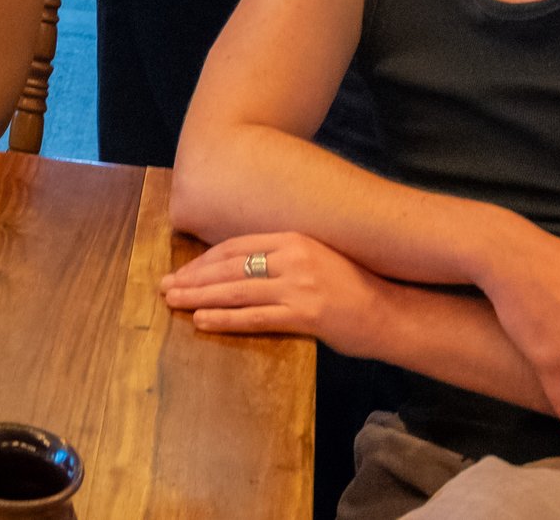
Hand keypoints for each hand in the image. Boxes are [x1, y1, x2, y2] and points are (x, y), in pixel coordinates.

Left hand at [160, 233, 391, 356]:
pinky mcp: (305, 314)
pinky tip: (203, 320)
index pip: (235, 247)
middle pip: (230, 266)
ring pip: (236, 291)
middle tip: (166, 286)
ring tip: (174, 302)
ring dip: (200, 296)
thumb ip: (281, 259)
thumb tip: (241, 268)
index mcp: (293, 238)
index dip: (204, 260)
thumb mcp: (316, 260)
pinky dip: (226, 319)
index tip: (183, 270)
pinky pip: (255, 317)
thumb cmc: (354, 289)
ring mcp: (299, 285)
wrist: (393, 314)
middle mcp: (293, 256)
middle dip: (193, 277)